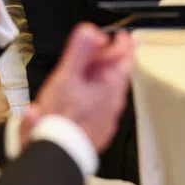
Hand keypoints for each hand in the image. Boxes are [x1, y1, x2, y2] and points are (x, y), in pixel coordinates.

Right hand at [28, 24, 133, 151]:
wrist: (57, 153)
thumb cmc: (61, 117)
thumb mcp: (66, 77)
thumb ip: (79, 51)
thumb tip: (92, 31)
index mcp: (111, 85)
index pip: (126, 57)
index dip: (124, 43)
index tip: (121, 35)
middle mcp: (114, 101)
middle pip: (119, 73)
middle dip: (111, 59)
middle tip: (102, 48)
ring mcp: (108, 116)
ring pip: (110, 90)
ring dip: (102, 76)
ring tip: (90, 68)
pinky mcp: (99, 129)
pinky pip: (102, 105)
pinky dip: (95, 94)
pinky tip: (82, 95)